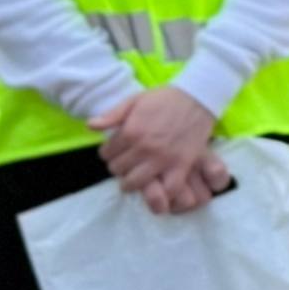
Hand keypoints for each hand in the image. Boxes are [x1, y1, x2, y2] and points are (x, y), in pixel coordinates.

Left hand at [90, 86, 229, 215]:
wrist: (198, 97)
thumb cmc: (165, 98)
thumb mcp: (136, 100)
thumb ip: (112, 114)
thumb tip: (90, 126)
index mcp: (131, 131)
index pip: (106, 153)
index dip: (108, 152)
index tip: (117, 150)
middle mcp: (144, 148)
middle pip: (117, 169)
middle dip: (119, 165)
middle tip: (127, 161)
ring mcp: (163, 159)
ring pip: (135, 183)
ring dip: (131, 182)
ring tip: (135, 176)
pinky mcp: (182, 164)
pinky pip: (168, 188)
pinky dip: (161, 193)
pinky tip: (158, 185)